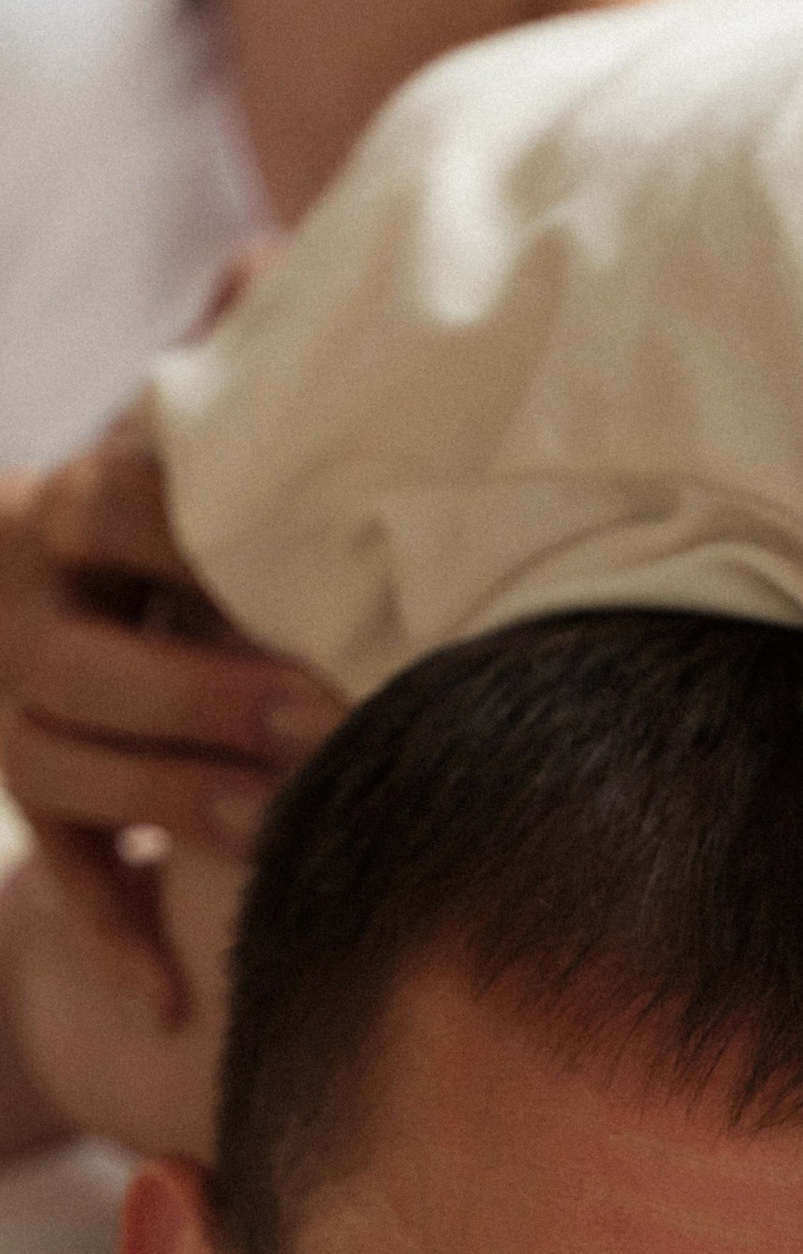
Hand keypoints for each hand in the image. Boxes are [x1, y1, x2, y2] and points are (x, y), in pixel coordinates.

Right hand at [0, 417, 337, 1018]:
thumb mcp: (191, 430)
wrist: (48, 580)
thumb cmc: (181, 507)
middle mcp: (24, 610)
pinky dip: (111, 932)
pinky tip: (172, 1000)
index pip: (113, 505)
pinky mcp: (35, 799)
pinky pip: (60, 872)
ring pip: (58, 769)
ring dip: (167, 801)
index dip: (192, 532)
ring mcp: (14, 713)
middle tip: (322, 717)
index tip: (300, 558)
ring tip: (277, 829)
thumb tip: (273, 252)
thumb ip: (235, 364)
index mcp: (72, 506)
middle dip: (196, 694)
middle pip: (74, 661)